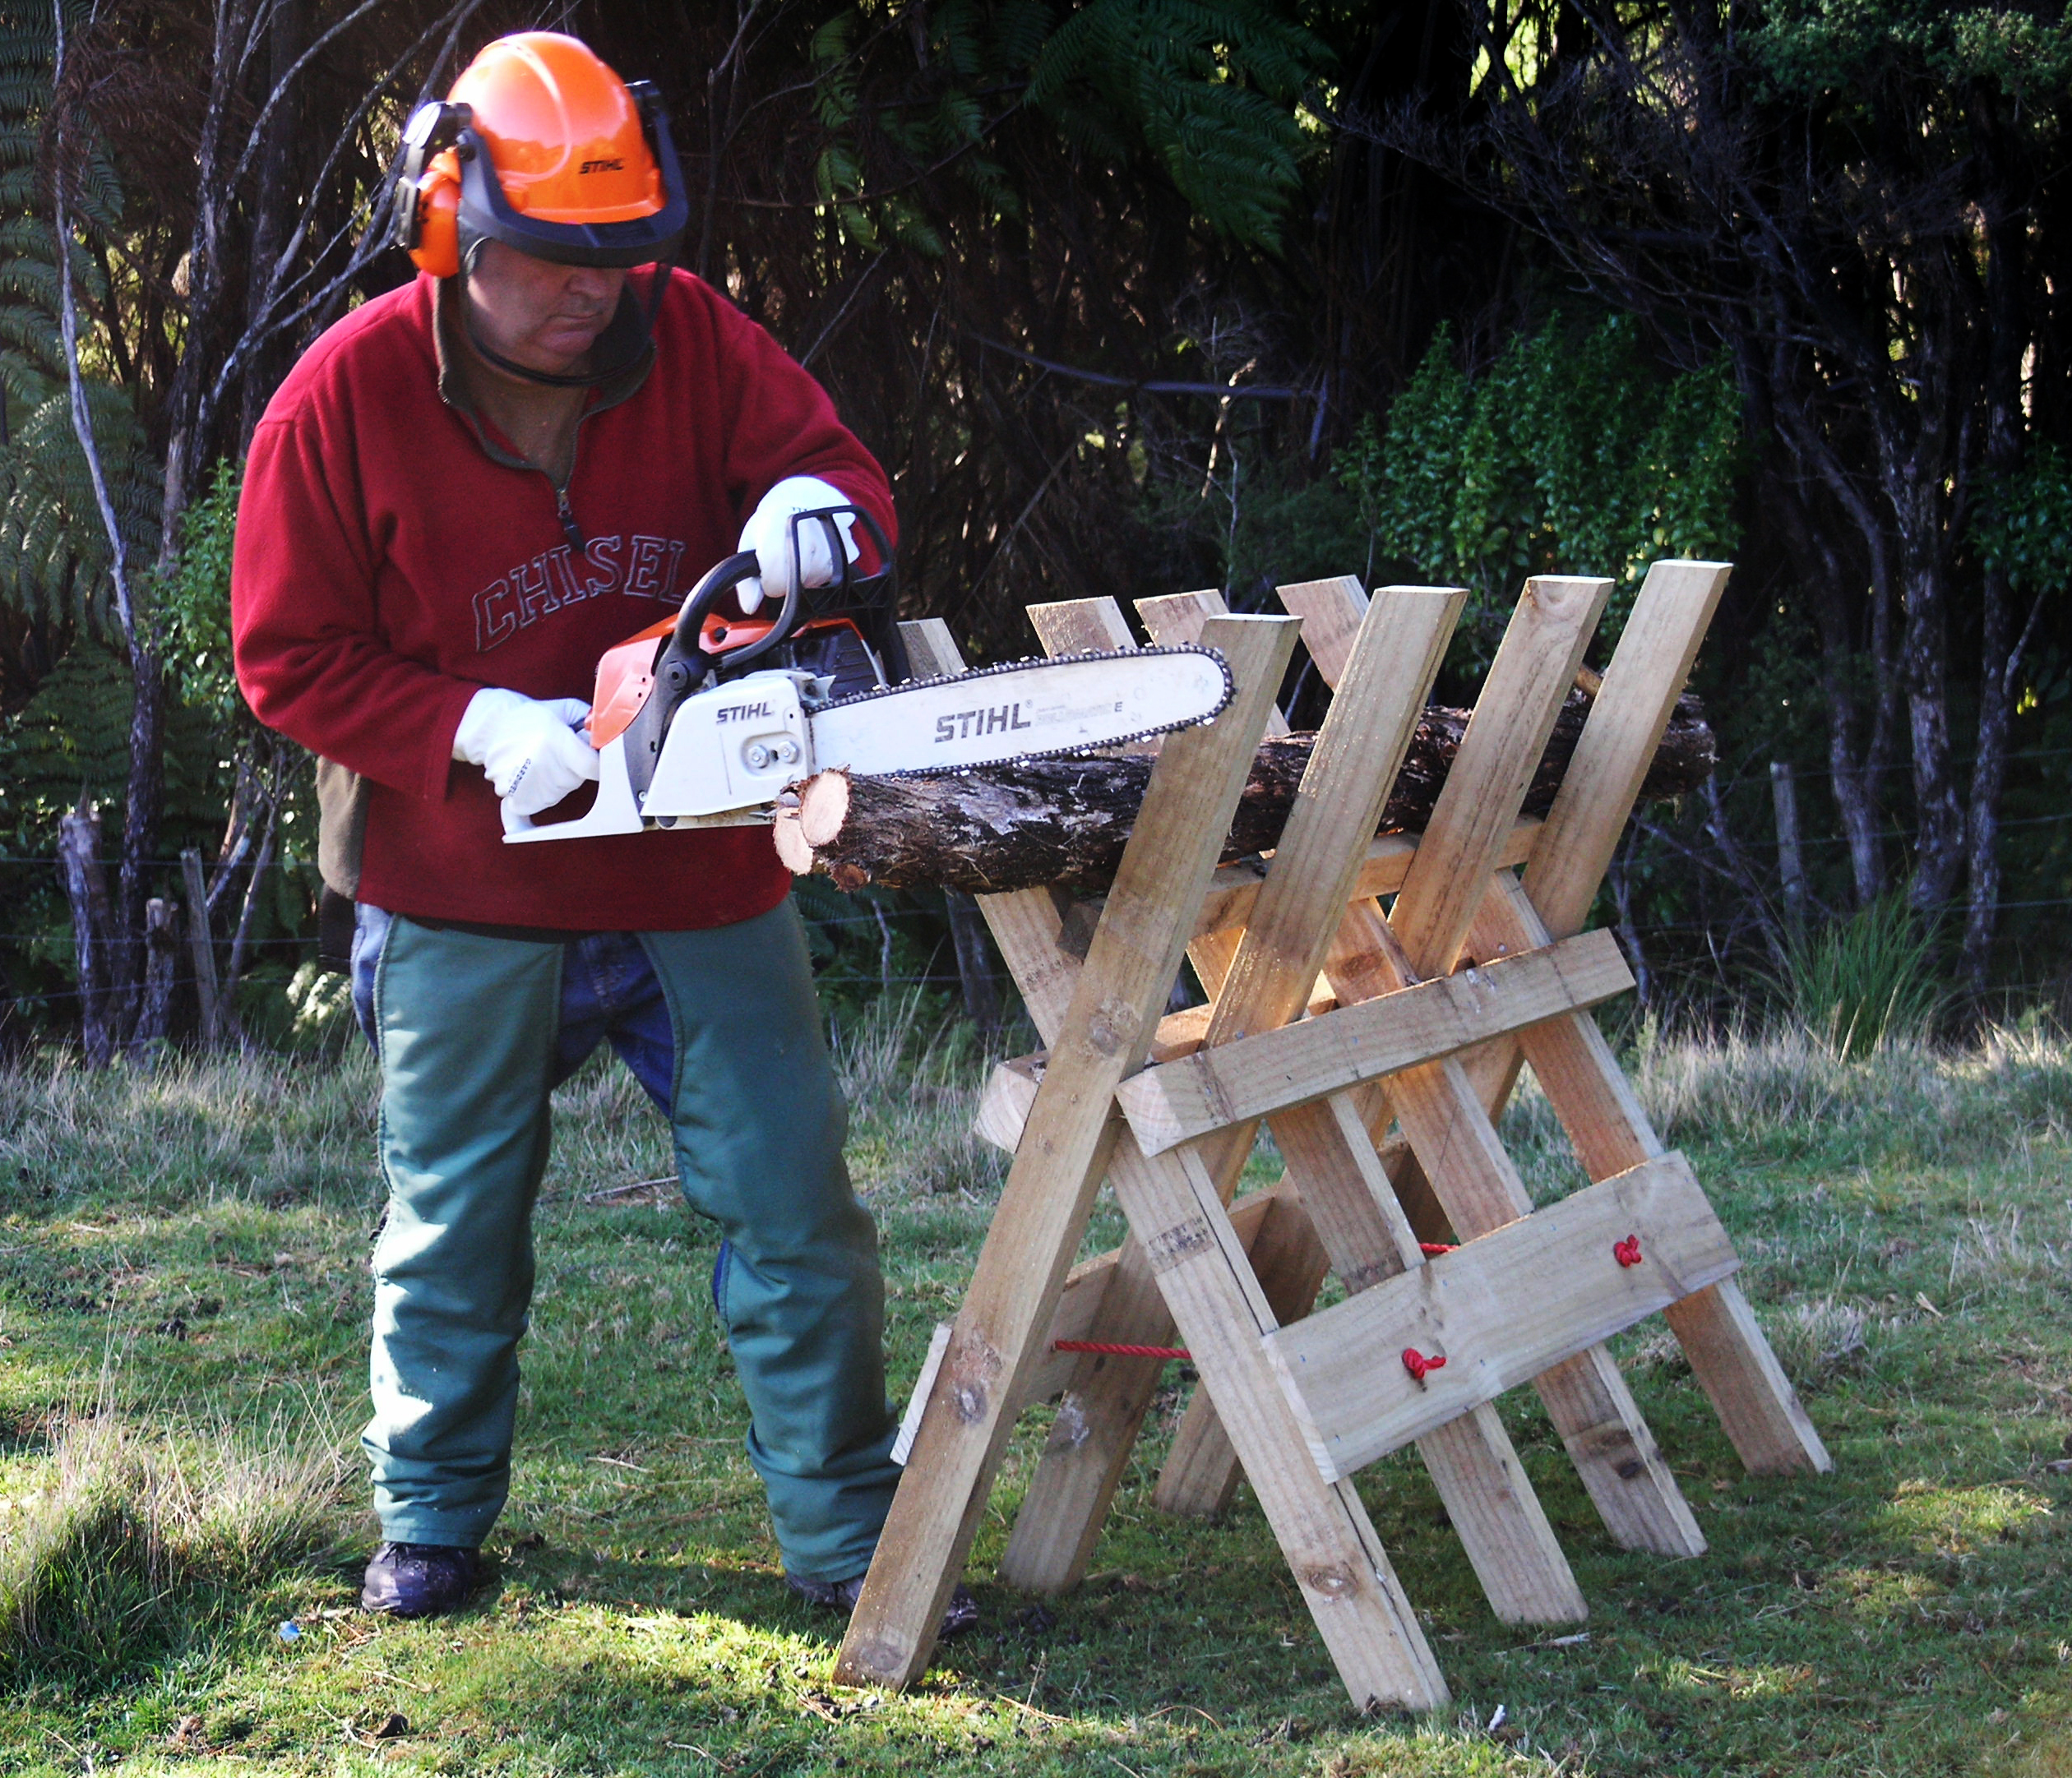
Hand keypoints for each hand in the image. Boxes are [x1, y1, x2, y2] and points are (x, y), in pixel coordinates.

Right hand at [453, 687, 599, 817]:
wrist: (488, 730)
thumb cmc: (527, 718)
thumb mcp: (563, 709)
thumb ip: (591, 720)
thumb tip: (610, 733)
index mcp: (557, 743)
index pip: (595, 767)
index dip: (598, 763)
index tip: (592, 756)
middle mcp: (546, 768)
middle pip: (579, 778)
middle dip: (576, 766)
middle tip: (558, 750)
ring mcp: (533, 787)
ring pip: (564, 788)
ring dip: (559, 777)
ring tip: (540, 758)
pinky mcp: (522, 801)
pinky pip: (545, 800)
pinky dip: (542, 789)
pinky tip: (532, 772)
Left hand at [736, 474, 859, 612]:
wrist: (803, 495)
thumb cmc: (773, 524)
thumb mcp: (751, 545)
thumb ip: (747, 580)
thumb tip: (751, 606)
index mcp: (774, 530)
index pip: (776, 581)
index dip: (770, 582)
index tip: (769, 570)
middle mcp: (805, 530)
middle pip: (799, 581)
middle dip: (790, 578)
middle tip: (786, 558)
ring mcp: (829, 535)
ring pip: (819, 579)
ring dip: (809, 573)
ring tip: (802, 552)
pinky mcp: (848, 542)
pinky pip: (837, 572)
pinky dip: (827, 568)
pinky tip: (818, 550)